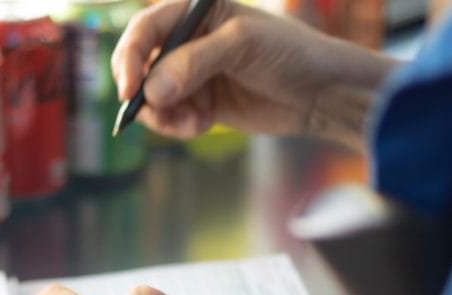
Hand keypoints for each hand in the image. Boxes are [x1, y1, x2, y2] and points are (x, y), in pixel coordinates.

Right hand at [111, 0, 396, 148]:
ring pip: (153, 97)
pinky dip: (178, 125)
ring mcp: (192, 73)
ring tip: (188, 124)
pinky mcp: (201, 102)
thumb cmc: (289, 53)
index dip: (129, 57)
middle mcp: (188, 40)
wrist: (322, 93)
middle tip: (155, 114)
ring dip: (163, 115)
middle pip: (141, 66)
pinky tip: (200, 126)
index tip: (129, 89)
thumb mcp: (242, 46)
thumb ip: (194, 63)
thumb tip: (152, 89)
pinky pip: (171, 116)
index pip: (145, 29)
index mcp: (195, 10)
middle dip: (145, 93)